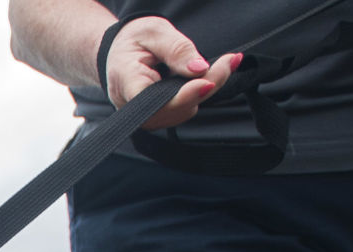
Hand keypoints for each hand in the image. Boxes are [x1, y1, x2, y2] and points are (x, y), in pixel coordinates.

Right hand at [104, 17, 239, 130]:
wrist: (121, 53)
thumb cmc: (133, 41)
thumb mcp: (154, 32)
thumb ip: (176, 49)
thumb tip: (199, 68)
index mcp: (126, 84)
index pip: (156, 102)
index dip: (184, 96)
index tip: (208, 82)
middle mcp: (135, 110)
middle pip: (178, 108)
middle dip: (206, 85)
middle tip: (230, 61)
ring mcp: (148, 118)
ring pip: (186, 110)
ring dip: (205, 88)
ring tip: (219, 65)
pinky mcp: (160, 118)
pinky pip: (186, 109)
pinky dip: (199, 92)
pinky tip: (204, 76)